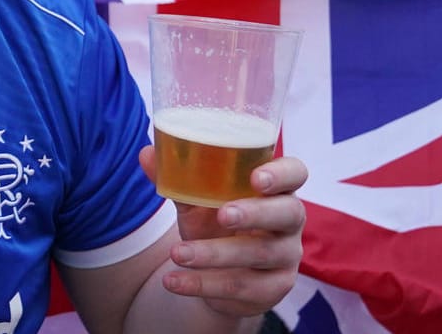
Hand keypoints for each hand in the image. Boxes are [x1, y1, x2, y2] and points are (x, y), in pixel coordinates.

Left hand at [139, 149, 305, 317]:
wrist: (218, 275)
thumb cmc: (215, 222)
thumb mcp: (198, 201)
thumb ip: (178, 179)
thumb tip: (146, 153)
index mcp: (275, 188)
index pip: (295, 173)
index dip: (282, 174)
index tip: (256, 177)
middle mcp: (288, 221)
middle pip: (288, 213)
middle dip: (255, 213)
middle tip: (223, 214)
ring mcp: (286, 256)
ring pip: (259, 254)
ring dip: (214, 254)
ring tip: (177, 254)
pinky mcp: (273, 288)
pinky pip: (240, 287)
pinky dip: (202, 284)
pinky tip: (173, 281)